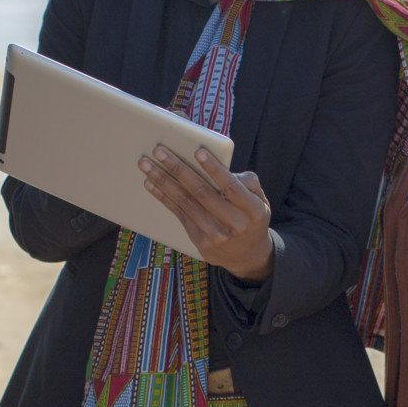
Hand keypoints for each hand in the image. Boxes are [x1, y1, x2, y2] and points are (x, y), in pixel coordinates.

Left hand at [138, 145, 274, 280]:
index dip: (214, 169)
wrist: (247, 255)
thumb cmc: (251, 217)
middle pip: (202, 193)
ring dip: (163, 181)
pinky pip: (178, 214)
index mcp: (253, 211)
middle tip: (160, 151)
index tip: (198, 152)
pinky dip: (163, 197)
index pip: (231, 187)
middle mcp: (234, 225)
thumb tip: (221, 169)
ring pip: (185, 203)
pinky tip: (151, 183)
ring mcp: (214, 235)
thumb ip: (248, 182)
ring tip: (147, 164)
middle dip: (178, 169)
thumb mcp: (261, 200)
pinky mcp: (199, 240)